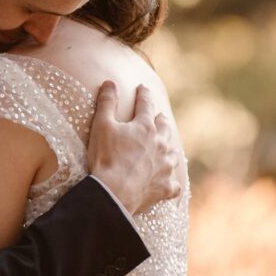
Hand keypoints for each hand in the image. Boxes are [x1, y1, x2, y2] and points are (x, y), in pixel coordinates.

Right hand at [88, 81, 181, 214]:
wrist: (114, 192)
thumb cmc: (106, 158)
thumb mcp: (101, 126)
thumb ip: (106, 102)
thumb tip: (110, 83)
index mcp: (145, 127)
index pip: (145, 104)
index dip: (143, 94)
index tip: (142, 88)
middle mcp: (161, 144)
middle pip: (164, 127)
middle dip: (160, 120)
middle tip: (159, 117)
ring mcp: (165, 166)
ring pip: (173, 154)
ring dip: (169, 149)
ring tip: (167, 149)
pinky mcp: (165, 187)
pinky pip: (174, 185)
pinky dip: (171, 182)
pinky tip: (169, 183)